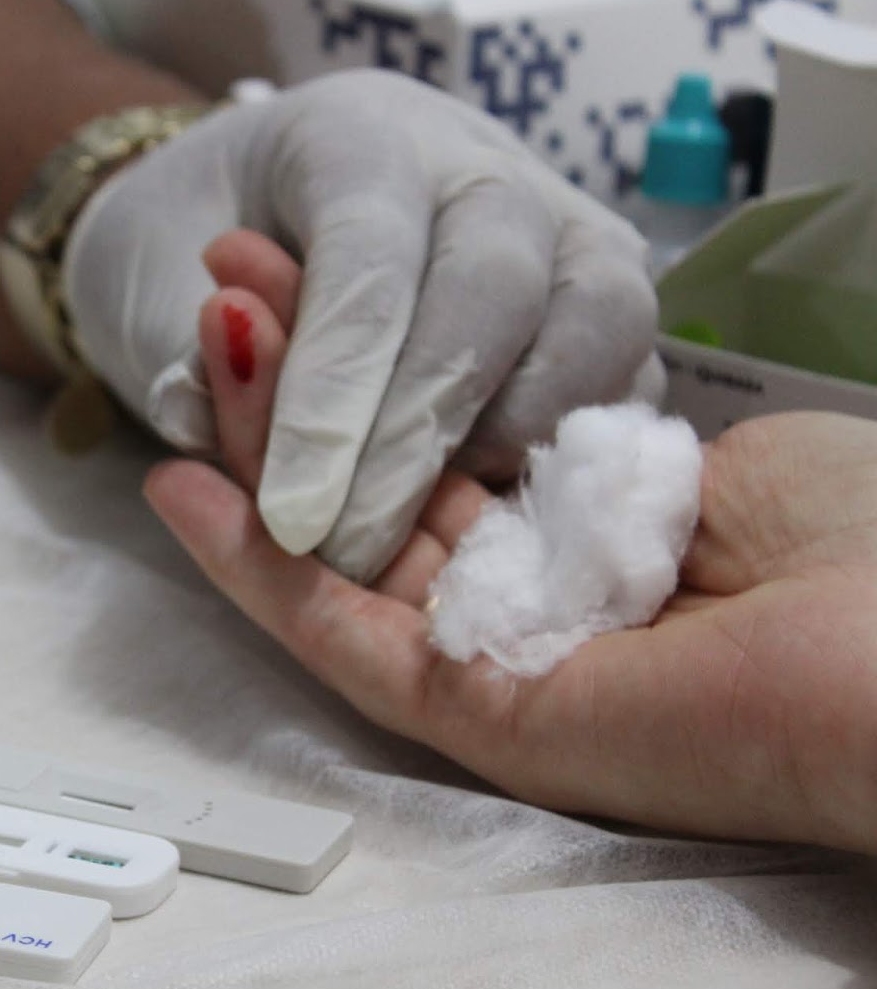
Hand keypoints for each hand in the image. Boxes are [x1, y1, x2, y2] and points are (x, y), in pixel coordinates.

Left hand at [66, 70, 661, 581]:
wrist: (240, 205)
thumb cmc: (186, 249)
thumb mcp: (144, 291)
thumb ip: (184, 356)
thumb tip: (208, 415)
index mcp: (357, 135)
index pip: (366, 255)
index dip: (333, 388)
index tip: (288, 513)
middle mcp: (478, 164)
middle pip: (490, 288)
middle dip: (416, 437)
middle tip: (344, 552)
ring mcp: (562, 224)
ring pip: (592, 324)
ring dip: (504, 445)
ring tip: (411, 526)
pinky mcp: (607, 295)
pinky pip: (625, 373)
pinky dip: (561, 450)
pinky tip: (477, 508)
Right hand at [145, 230, 876, 852]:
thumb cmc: (865, 552)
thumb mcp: (725, 457)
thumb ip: (603, 449)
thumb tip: (526, 429)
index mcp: (600, 550)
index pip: (454, 451)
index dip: (374, 364)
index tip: (314, 275)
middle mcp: (537, 607)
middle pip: (380, 491)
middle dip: (298, 383)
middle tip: (230, 286)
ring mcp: (495, 664)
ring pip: (339, 552)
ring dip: (261, 447)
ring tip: (199, 341)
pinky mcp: (470, 713)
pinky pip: (336, 635)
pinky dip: (252, 563)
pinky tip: (180, 488)